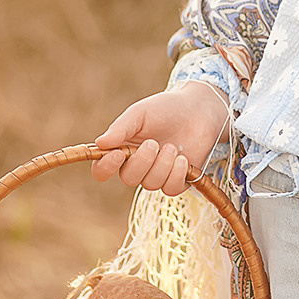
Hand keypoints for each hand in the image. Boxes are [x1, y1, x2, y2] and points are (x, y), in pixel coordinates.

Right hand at [91, 82, 230, 195]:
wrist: (198, 109)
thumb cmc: (165, 109)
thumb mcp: (140, 113)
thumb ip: (121, 128)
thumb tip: (100, 143)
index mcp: (122, 149)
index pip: (102, 169)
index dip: (105, 167)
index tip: (118, 154)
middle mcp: (138, 165)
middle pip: (128, 178)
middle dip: (142, 162)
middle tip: (153, 143)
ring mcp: (158, 174)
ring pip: (150, 184)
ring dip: (162, 165)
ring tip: (172, 146)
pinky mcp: (178, 180)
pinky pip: (170, 189)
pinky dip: (176, 174)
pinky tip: (183, 159)